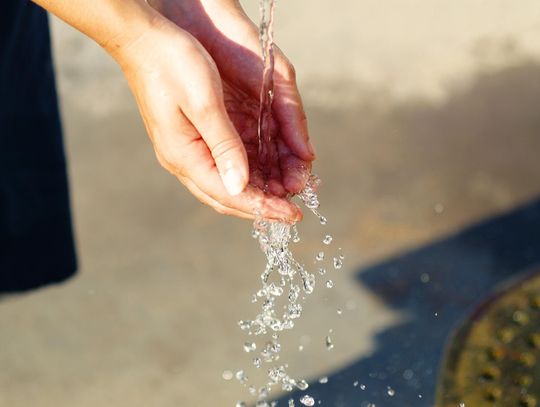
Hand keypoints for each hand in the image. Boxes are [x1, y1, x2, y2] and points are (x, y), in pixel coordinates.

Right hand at [112, 16, 308, 221]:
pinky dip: (245, 175)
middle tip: (292, 212)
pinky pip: (220, 167)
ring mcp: (183, 151)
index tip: (292, 215)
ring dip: (255, 193)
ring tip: (284, 194)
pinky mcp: (190, 139)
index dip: (262, 207)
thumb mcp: (205, 104)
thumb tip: (240, 186)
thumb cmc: (172, 64)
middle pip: (225, 197)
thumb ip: (224, 146)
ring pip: (224, 185)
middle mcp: (182, 160)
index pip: (228, 195)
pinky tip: (264, 173)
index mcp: (184, 155)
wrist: (143, 40)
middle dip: (261, 207)